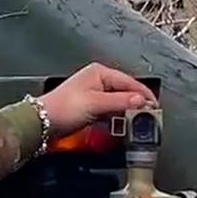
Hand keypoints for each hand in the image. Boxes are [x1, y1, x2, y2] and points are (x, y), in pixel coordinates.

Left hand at [38, 63, 155, 138]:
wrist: (42, 123)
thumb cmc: (63, 108)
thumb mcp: (96, 104)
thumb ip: (120, 102)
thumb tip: (141, 100)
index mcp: (100, 73)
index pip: (130, 82)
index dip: (144, 95)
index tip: (155, 107)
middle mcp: (98, 80)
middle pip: (126, 91)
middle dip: (138, 103)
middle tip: (149, 116)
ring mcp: (94, 93)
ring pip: (119, 101)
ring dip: (128, 111)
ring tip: (139, 122)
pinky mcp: (91, 107)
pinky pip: (111, 110)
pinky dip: (118, 116)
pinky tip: (123, 124)